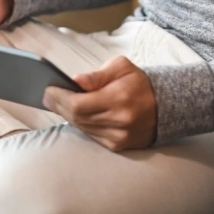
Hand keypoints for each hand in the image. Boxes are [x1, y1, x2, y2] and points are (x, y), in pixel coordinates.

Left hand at [42, 55, 157, 151]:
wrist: (166, 105)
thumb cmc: (139, 82)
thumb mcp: (121, 67)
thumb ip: (97, 75)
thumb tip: (75, 81)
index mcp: (118, 98)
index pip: (79, 104)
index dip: (60, 98)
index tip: (48, 90)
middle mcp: (119, 121)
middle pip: (77, 117)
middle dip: (59, 106)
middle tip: (47, 96)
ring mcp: (119, 137)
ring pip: (83, 128)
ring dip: (68, 116)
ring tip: (57, 103)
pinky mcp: (119, 146)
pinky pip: (92, 136)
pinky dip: (82, 124)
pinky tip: (76, 114)